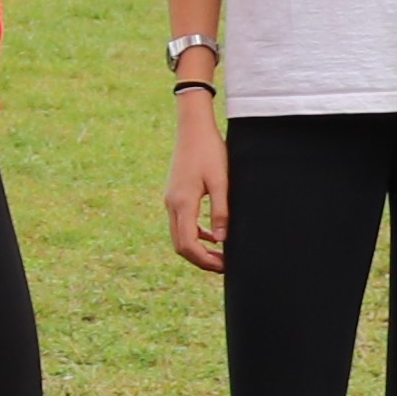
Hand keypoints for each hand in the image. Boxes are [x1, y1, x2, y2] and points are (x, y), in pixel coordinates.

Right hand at [165, 100, 227, 274]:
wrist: (193, 129)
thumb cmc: (210, 152)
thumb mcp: (221, 182)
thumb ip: (221, 212)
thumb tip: (222, 241)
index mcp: (183, 203)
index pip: (188, 244)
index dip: (205, 260)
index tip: (224, 266)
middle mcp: (172, 205)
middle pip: (180, 245)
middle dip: (201, 260)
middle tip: (224, 266)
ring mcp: (171, 200)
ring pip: (180, 236)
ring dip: (198, 249)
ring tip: (221, 255)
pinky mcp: (175, 196)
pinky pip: (182, 224)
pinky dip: (196, 235)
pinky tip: (214, 236)